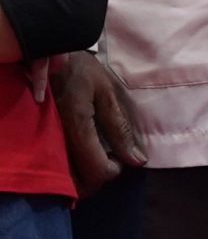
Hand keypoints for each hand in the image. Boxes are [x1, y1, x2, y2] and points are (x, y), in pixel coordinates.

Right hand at [53, 51, 146, 195]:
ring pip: (64, 178)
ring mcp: (46, 140)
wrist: (48, 55)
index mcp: (77, 127)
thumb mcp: (106, 93)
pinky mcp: (41, 138)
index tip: (121, 157)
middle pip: (77, 183)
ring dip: (83, 177)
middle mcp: (57, 139)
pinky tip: (83, 153)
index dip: (113, 170)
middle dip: (97, 180)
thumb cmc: (81, 70)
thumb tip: (137, 160)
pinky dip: (71, 168)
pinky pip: (57, 164)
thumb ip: (119, 128)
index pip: (96, 170)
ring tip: (98, 157)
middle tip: (110, 160)